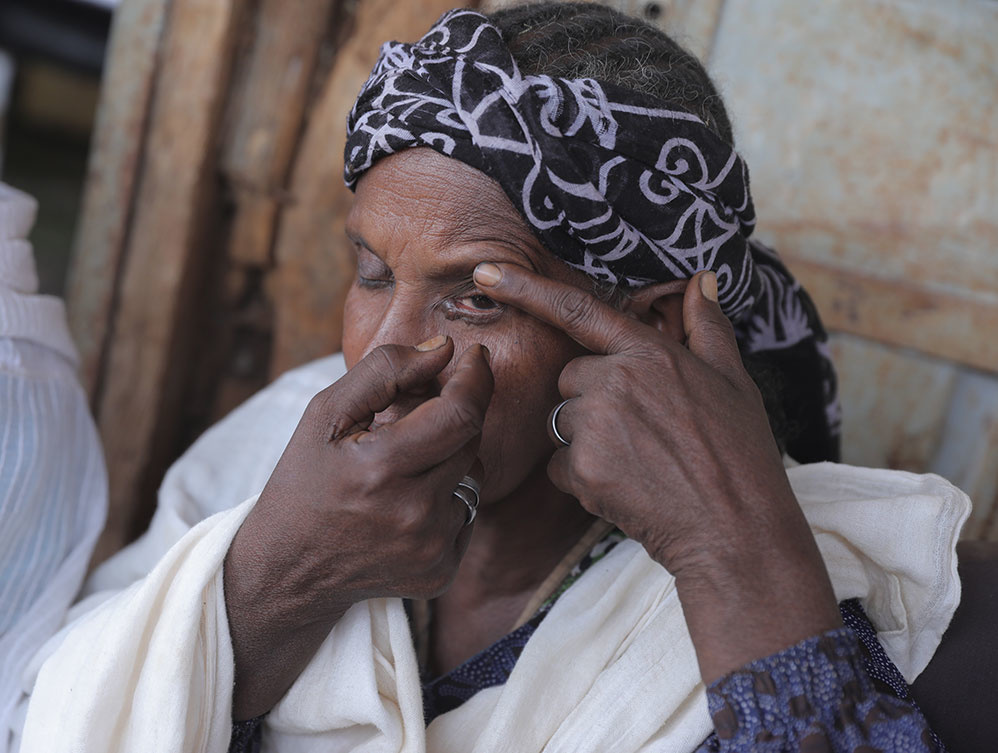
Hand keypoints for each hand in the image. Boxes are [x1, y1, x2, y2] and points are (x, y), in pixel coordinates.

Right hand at [224, 337, 492, 716]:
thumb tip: (446, 349)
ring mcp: (431, 547)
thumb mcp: (326, 415)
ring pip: (472, 473)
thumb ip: (385, 371)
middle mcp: (413, 514)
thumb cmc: (305, 481)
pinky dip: (445, 496)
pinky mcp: (442, 569)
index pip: (460, 414)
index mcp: (380, 469)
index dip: (476, 379)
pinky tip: (405, 504)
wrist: (290, 569)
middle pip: (470, 439)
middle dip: (452, 414)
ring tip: (399, 468)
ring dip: (448, 457)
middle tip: (414, 414)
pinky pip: (467, 511)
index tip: (476, 356)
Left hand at [474, 263, 839, 680]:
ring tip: (640, 464)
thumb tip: (701, 279)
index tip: (483, 272)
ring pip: (563, 424)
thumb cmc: (740, 454)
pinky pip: (560, 467)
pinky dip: (583, 480)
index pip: (577, 311)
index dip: (526, 289)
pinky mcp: (582, 468)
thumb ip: (708, 326)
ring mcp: (596, 424)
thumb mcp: (733, 380)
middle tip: (642, 433)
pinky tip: (626, 489)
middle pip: (570, 379)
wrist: (735, 528)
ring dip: (588, 443)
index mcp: (648, 352)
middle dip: (592, 401)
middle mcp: (615, 380)